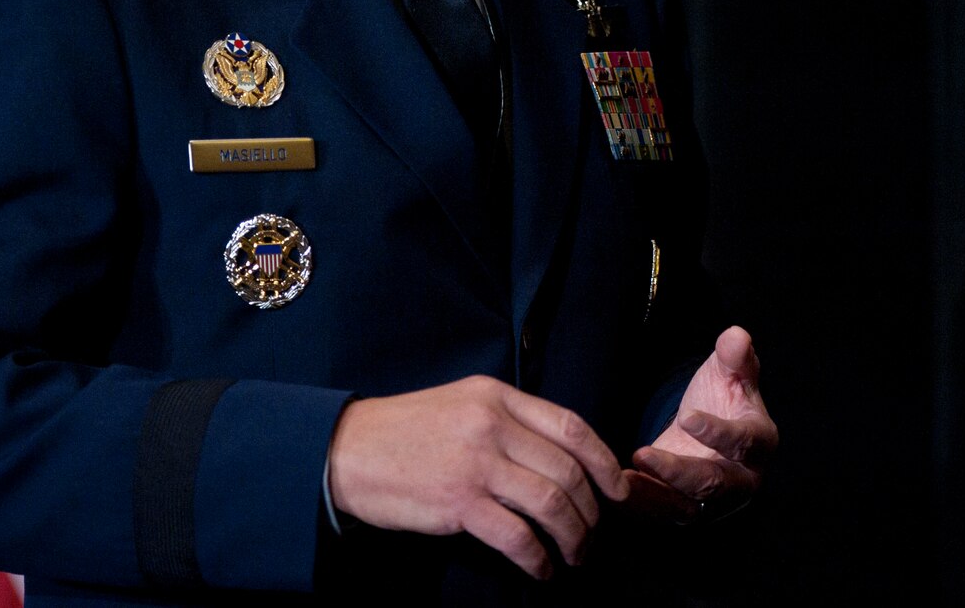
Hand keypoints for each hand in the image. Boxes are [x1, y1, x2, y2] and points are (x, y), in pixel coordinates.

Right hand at [326, 376, 629, 578]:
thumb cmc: (404, 431)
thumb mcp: (461, 404)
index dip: (603, 460)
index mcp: (497, 397)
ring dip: (573, 535)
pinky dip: (537, 558)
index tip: (617, 487)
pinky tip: (540, 569)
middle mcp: (493, 425)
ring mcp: (477, 463)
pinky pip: (517, 535)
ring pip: (551, 502)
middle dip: (591, 508)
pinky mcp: (459, 502)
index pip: (571, 426)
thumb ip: (508, 420)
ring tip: (574, 554)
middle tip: (594, 532)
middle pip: (567, 469)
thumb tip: (556, 456)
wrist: (347, 451)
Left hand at [627, 326, 777, 523]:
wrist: (707, 429)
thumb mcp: (730, 372)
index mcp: (760, 442)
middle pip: (714, 483)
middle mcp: (742, 479)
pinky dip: (640, 505)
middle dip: (678, 472)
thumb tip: (736, 335)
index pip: (743, 441)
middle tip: (642, 453)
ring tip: (623, 477)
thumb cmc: (724, 397)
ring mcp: (714, 501)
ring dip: (653, 494)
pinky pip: (663, 514)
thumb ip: (735, 356)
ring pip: (687, 506)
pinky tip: (616, 488)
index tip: (686, 416)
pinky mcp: (687, 510)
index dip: (717, 431)